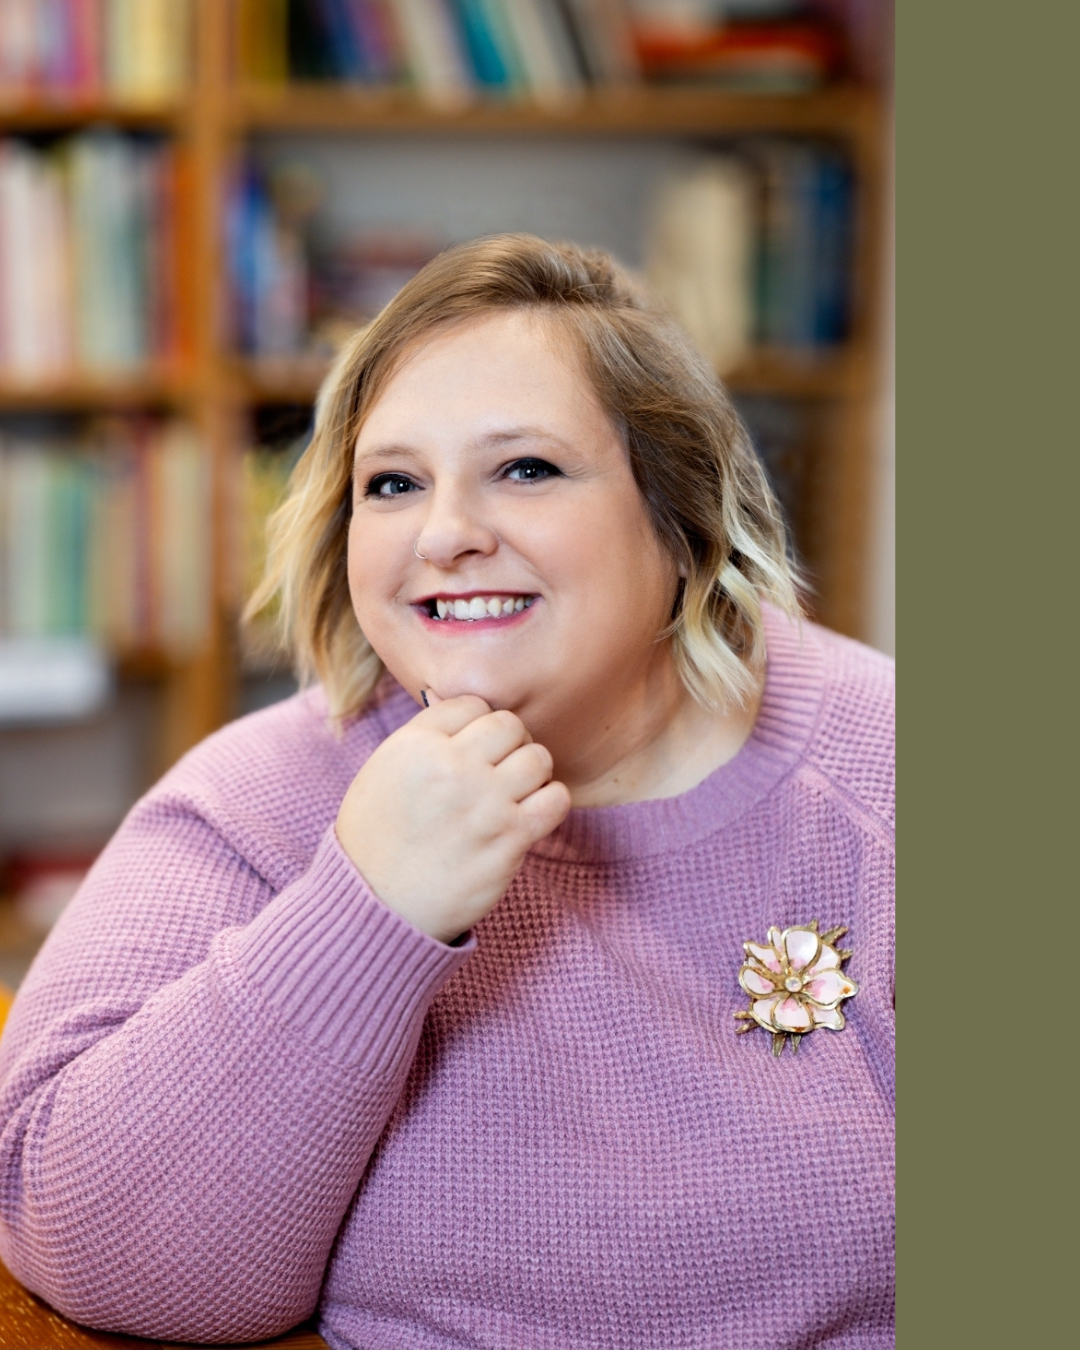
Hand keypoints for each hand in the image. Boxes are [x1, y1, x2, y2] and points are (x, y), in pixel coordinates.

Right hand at [335, 693, 570, 943]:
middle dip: (509, 744)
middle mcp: (452, 766)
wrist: (377, 905)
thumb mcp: (383, 771)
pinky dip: (549, 802)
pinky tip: (529, 814)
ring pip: (538, 758)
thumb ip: (424, 739)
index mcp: (416, 744)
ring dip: (531, 773)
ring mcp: (485, 802)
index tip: (471, 750)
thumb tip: (471, 717)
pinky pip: (556, 799)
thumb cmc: (377, 839)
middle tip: (498, 770)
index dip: (476, 725)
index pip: (472, 704)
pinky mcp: (509, 838)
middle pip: (510, 725)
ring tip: (514, 793)